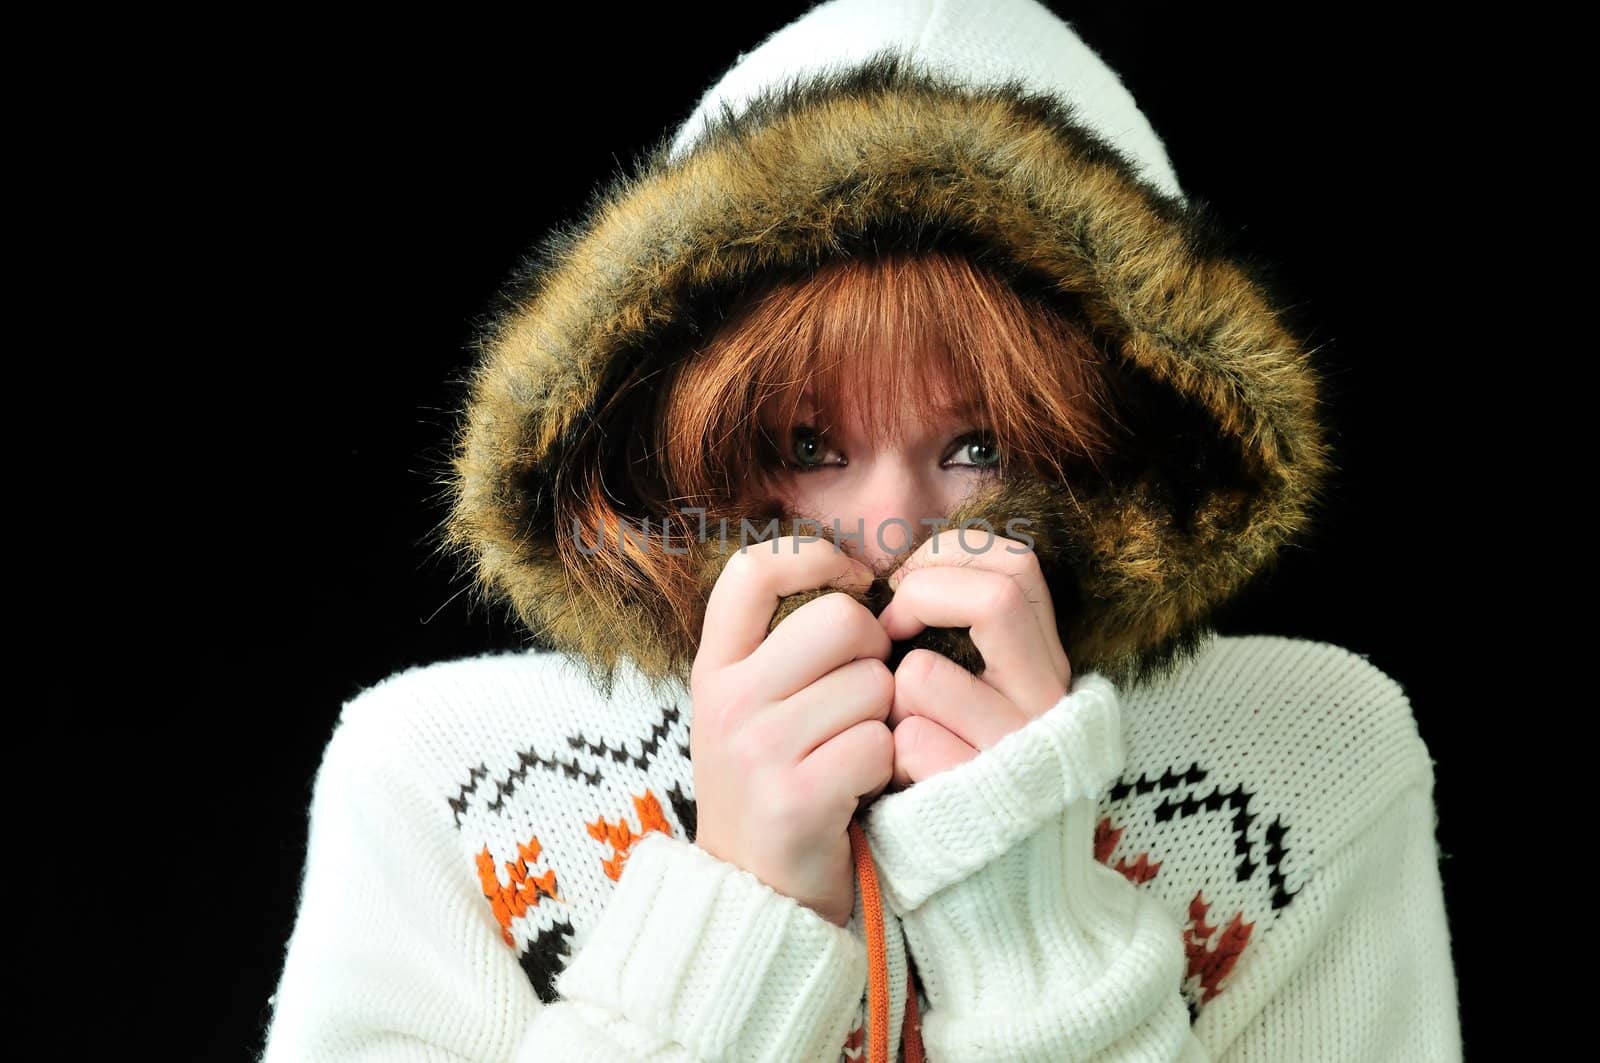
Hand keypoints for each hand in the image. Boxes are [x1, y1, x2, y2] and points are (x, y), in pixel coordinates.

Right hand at [689, 536, 896, 926]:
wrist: (754, 902)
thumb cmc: (774, 790)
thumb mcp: (750, 712)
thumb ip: (784, 649)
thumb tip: (855, 581)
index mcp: (716, 669)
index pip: (753, 568)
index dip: (817, 557)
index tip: (855, 582)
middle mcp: (727, 701)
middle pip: (840, 619)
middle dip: (876, 652)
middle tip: (867, 694)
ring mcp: (757, 749)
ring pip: (873, 683)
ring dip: (885, 718)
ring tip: (856, 754)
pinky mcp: (796, 798)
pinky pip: (880, 743)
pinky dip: (887, 767)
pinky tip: (861, 790)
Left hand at [877, 529, 1072, 788]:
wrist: (993, 893)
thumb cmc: (958, 773)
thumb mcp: (980, 696)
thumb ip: (961, 634)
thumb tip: (900, 567)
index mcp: (1045, 668)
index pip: (1018, 565)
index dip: (951, 555)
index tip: (906, 586)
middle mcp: (1046, 704)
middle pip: (995, 598)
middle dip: (920, 597)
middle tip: (888, 628)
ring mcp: (1015, 752)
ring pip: (924, 674)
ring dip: (891, 693)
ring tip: (895, 725)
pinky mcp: (980, 801)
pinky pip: (909, 743)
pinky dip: (889, 754)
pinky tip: (897, 780)